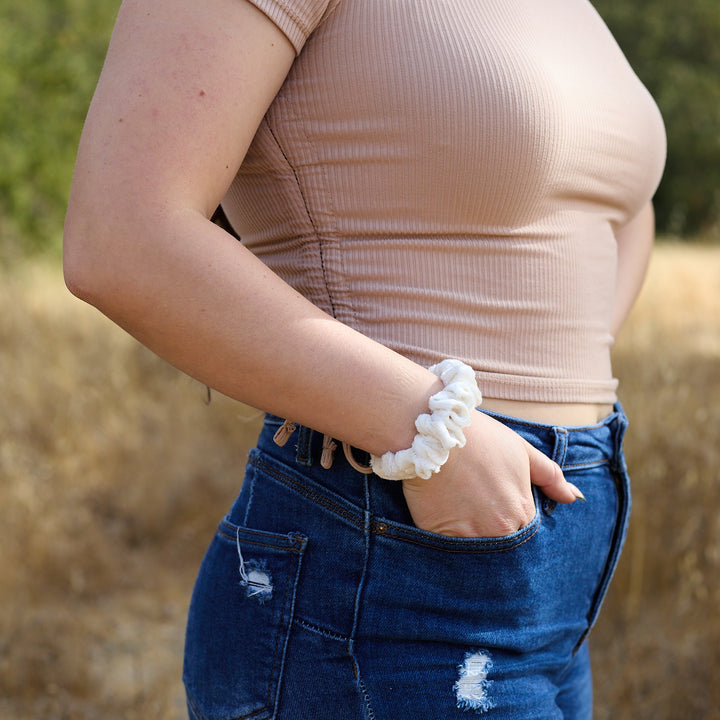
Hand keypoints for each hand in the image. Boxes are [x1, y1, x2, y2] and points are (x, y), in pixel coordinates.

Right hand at [401, 410, 583, 537]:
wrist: (434, 433)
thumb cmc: (480, 438)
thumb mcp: (521, 451)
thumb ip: (551, 476)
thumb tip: (575, 497)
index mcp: (522, 511)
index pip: (526, 534)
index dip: (513, 524)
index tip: (498, 511)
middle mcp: (500, 529)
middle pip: (503, 547)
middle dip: (495, 538)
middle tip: (478, 519)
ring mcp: (470, 536)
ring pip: (477, 553)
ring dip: (472, 542)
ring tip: (460, 519)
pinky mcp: (441, 536)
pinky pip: (449, 550)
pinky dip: (448, 541)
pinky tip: (443, 521)